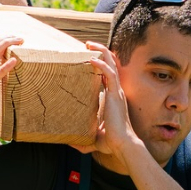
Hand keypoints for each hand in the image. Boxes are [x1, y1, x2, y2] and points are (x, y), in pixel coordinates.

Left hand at [75, 42, 142, 161]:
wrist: (122, 145)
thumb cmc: (111, 142)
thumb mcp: (93, 138)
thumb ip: (82, 139)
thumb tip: (68, 142)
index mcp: (112, 98)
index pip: (107, 76)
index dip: (99, 65)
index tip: (88, 58)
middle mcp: (116, 92)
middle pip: (110, 65)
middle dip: (100, 52)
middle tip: (87, 45)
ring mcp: (116, 92)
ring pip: (111, 64)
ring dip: (101, 52)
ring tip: (88, 44)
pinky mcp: (115, 94)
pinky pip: (109, 74)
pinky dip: (101, 64)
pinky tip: (91, 58)